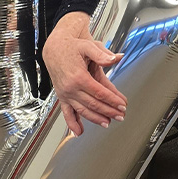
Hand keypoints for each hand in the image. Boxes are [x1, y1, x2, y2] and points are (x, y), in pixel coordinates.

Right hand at [43, 13, 126, 136]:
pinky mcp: (62, 97)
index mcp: (78, 76)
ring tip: (108, 123)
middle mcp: (70, 88)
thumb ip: (102, 53)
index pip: (99, 92)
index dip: (112, 100)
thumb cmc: (73, 47)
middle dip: (109, 111)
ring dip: (96, 119)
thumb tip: (116, 58)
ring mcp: (65, 94)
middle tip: (121, 115)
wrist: (55, 48)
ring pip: (82, 111)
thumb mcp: (88, 46)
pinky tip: (79, 132)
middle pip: (93, 104)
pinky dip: (72, 123)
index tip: (122, 104)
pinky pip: (66, 113)